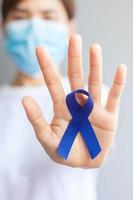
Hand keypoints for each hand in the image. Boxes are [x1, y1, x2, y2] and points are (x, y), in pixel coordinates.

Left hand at [22, 34, 126, 167]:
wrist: (85, 162)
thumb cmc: (65, 151)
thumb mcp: (48, 140)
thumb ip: (37, 121)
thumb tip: (25, 99)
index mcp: (63, 107)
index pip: (53, 83)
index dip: (47, 67)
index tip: (40, 49)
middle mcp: (78, 103)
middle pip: (76, 77)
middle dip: (74, 58)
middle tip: (73, 38)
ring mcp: (95, 108)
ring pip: (95, 83)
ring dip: (95, 66)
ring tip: (94, 47)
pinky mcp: (109, 116)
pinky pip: (114, 97)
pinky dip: (118, 84)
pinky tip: (121, 69)